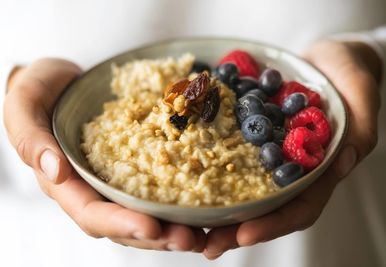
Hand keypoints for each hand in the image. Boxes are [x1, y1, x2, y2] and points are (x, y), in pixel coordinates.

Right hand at [3, 58, 205, 251]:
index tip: (152, 227)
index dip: (121, 224)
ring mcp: (116, 179)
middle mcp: (93, 188)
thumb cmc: (37, 92)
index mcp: (66, 183)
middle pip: (124, 225)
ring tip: (202, 233)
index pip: (92, 214)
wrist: (60, 82)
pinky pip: (157, 189)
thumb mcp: (24, 107)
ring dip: (172, 227)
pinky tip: (202, 205)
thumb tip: (55, 171)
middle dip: (156, 236)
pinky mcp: (135, 166)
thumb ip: (31, 138)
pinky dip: (178, 201)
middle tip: (188, 238)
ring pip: (144, 214)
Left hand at [203, 40, 381, 258]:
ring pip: (242, 189)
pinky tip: (184, 174)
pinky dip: (208, 168)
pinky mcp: (250, 137)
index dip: (274, 224)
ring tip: (187, 224)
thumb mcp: (361, 91)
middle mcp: (291, 169)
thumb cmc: (349, 71)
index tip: (243, 234)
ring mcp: (269, 155)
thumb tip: (346, 159)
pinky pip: (229, 156)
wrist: (325, 59)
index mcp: (320, 169)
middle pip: (264, 208)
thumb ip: (360, 125)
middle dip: (236, 229)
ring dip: (217, 209)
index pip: (300, 207)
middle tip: (206, 244)